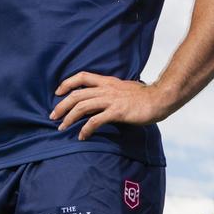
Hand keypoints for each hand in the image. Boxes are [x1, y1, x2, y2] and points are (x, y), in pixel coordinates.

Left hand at [50, 72, 170, 139]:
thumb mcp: (125, 90)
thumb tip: (101, 101)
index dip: (67, 83)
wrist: (161, 98)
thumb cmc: (145, 97)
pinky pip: (95, 121)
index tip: (58, 92)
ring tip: (62, 127)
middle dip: (62, 105)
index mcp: (109, 82)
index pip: (83, 76)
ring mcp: (112, 100)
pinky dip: (85, 129)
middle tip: (53, 116)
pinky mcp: (117, 112)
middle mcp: (107, 89)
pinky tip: (82, 136)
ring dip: (69, 118)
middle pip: (77, 94)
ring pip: (82, 106)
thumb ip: (112, 93)